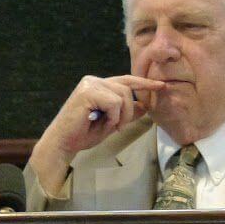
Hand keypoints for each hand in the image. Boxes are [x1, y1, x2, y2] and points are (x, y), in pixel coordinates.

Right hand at [29, 75, 163, 195]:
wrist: (63, 142)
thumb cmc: (83, 134)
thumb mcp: (111, 122)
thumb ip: (126, 112)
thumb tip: (145, 105)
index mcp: (97, 85)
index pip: (126, 80)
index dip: (144, 83)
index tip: (161, 86)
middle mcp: (93, 81)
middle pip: (127, 88)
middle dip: (129, 110)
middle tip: (119, 127)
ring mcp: (89, 85)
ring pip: (122, 95)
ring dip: (121, 115)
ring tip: (111, 126)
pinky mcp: (87, 92)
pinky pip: (113, 102)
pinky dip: (113, 117)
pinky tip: (104, 123)